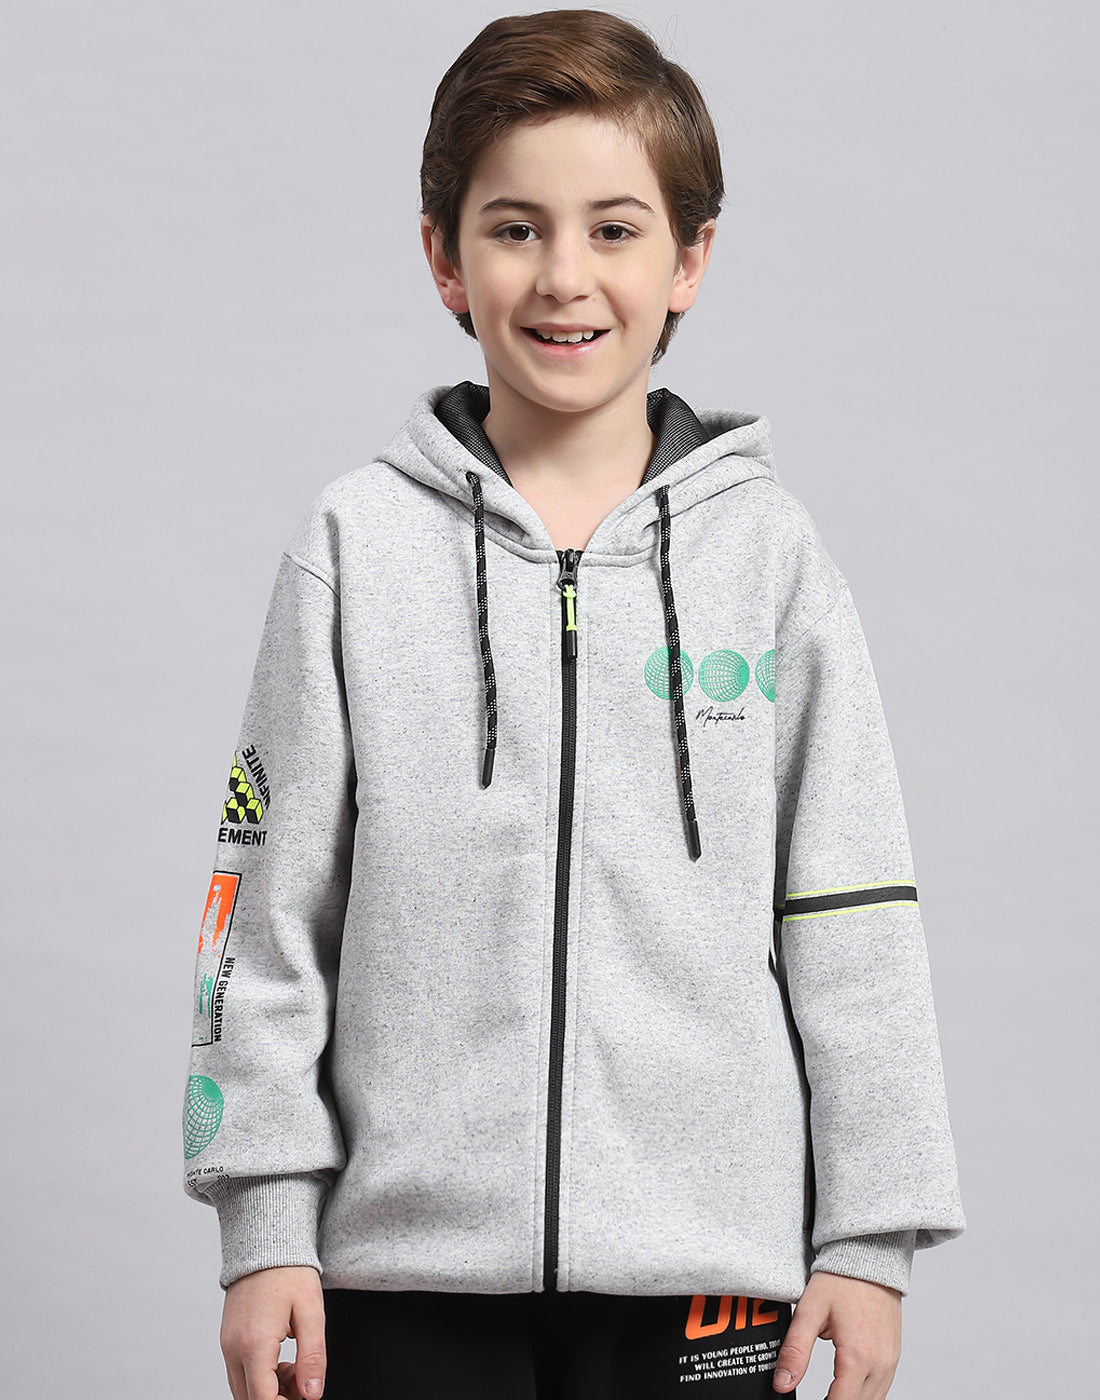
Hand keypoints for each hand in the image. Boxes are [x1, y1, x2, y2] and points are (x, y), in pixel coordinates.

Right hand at [220, 1265, 325, 1399]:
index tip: (305, 1397)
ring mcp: (227, 1344)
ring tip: (295, 1370)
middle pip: (249, 1399)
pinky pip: (239, 1372)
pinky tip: (281, 1361)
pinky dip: (259, 1377)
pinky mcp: (227, 1338)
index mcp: (255, 1344)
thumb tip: (312, 1395)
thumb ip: (313, 1357)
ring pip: (242, 1389)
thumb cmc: (290, 1271)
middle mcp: (234, 1348)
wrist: (266, 1241)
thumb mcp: (311, 1311)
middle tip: (304, 1385)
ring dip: (268, 1391)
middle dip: (277, 1399)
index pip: (263, 1399)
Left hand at [772, 1271, 900, 1399]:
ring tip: (829, 1394)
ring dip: (852, 1399)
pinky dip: (865, 1392)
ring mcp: (890, 1360)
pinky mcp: (894, 1355)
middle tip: (817, 1397)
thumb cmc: (840, 1280)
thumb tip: (783, 1384)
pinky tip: (848, 1385)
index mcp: (857, 1356)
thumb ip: (795, 1351)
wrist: (869, 1258)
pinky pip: (882, 1386)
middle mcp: (880, 1363)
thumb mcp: (809, 1312)